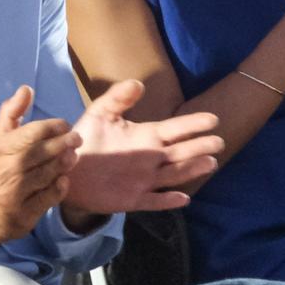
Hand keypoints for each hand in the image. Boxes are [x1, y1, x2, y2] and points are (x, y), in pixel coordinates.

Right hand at [0, 86, 78, 247]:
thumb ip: (12, 113)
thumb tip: (26, 89)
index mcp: (0, 150)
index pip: (32, 133)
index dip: (53, 126)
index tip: (65, 125)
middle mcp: (6, 170)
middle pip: (42, 152)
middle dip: (64, 143)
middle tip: (77, 139)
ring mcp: (15, 194)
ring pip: (47, 174)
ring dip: (64, 163)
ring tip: (74, 156)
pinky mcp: (24, 213)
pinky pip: (48, 198)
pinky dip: (59, 188)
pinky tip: (64, 180)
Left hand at [63, 80, 222, 220]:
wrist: (66, 169)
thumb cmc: (85, 139)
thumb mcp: (100, 113)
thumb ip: (118, 98)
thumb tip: (139, 83)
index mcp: (146, 136)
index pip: (175, 129)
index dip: (193, 124)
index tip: (212, 120)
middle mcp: (150, 158)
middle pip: (181, 152)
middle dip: (200, 147)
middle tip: (218, 143)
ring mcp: (144, 180)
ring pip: (174, 175)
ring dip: (191, 169)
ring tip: (210, 163)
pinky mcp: (132, 199)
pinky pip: (154, 201)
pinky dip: (168, 200)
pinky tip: (184, 198)